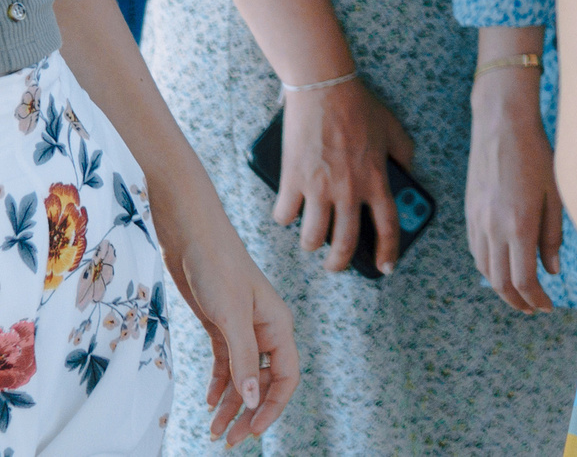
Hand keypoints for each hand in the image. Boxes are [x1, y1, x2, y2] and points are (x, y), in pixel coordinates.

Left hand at [156, 193, 297, 447]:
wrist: (193, 237)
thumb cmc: (218, 268)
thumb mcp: (231, 316)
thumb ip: (244, 359)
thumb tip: (255, 400)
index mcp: (279, 326)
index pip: (286, 377)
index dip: (272, 407)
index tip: (250, 432)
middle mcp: (266, 330)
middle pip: (265, 381)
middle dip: (250, 413)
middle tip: (228, 441)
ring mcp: (244, 329)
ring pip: (244, 376)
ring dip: (232, 404)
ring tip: (214, 431)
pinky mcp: (222, 326)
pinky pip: (226, 364)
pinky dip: (220, 384)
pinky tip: (210, 402)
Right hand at [275, 81, 416, 275]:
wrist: (325, 89)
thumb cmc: (361, 106)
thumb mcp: (393, 130)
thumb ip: (404, 154)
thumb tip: (406, 173)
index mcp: (377, 179)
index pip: (388, 226)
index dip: (388, 251)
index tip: (386, 267)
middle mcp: (350, 190)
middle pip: (345, 244)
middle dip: (340, 263)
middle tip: (336, 265)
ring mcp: (320, 188)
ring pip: (312, 239)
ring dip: (312, 245)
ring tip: (313, 240)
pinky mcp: (293, 181)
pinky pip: (284, 216)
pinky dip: (285, 218)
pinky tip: (289, 212)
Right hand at [467, 70, 562, 311]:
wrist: (501, 126)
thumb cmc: (537, 155)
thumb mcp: (555, 194)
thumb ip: (553, 235)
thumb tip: (553, 270)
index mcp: (518, 226)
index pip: (523, 279)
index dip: (535, 299)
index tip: (548, 307)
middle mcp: (493, 229)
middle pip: (500, 282)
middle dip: (517, 301)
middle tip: (533, 308)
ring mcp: (476, 222)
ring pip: (484, 270)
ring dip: (501, 288)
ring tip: (520, 294)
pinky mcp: (469, 213)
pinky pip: (476, 251)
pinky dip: (489, 268)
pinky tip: (502, 267)